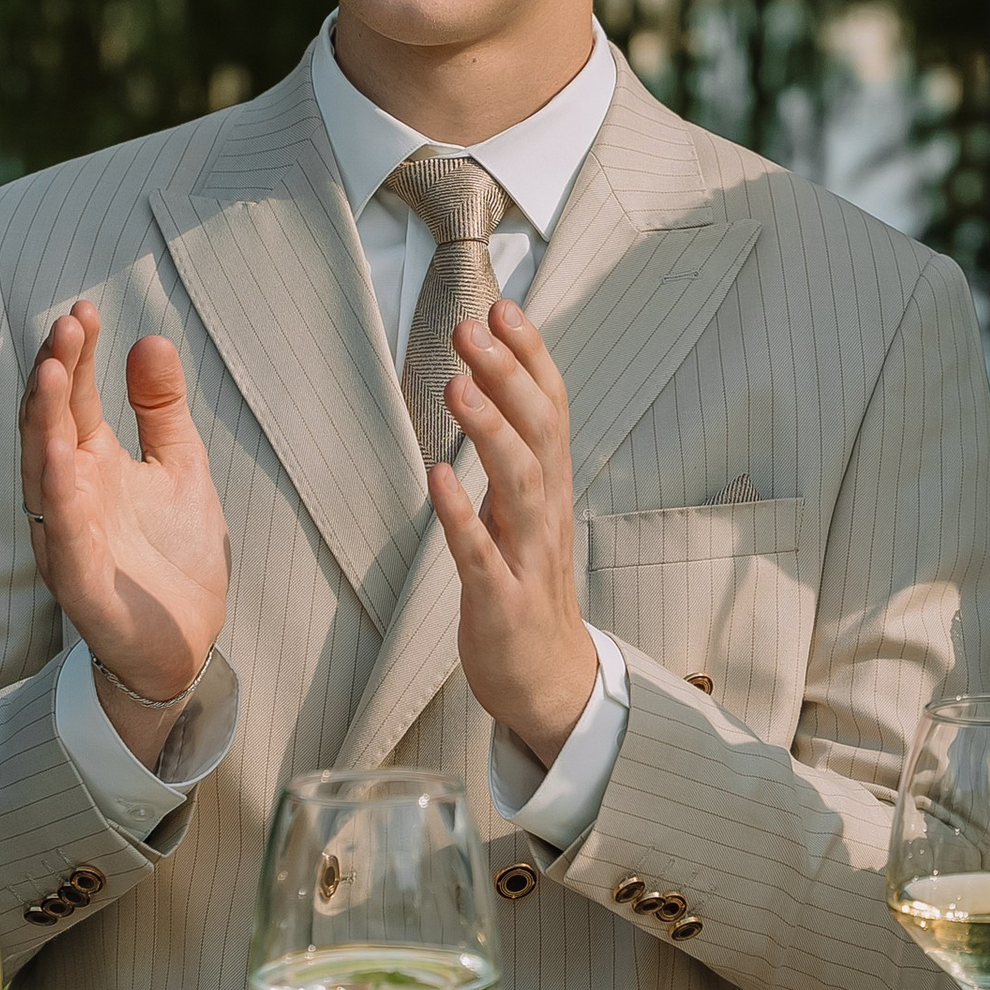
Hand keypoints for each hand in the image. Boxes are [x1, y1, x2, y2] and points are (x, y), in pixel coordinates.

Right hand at [19, 302, 229, 766]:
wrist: (184, 641)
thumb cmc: (173, 553)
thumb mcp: (180, 466)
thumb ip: (161, 408)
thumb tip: (150, 338)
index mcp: (91, 463)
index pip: (75, 397)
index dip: (78, 354)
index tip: (85, 308)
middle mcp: (69, 493)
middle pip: (50, 423)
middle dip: (55, 374)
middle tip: (66, 323)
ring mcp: (67, 534)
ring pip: (42, 469)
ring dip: (45, 419)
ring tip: (54, 368)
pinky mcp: (77, 578)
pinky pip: (59, 531)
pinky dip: (56, 491)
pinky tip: (59, 452)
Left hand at [429, 299, 599, 762]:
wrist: (549, 682)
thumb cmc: (527, 591)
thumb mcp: (526, 515)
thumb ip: (512, 458)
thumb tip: (488, 391)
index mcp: (551, 490)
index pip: (551, 409)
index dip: (531, 357)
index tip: (503, 307)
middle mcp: (547, 515)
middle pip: (541, 432)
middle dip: (510, 375)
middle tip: (473, 325)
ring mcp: (527, 558)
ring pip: (521, 483)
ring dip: (490, 431)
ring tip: (457, 385)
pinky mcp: (500, 600)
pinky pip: (481, 553)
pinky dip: (462, 514)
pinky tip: (438, 478)